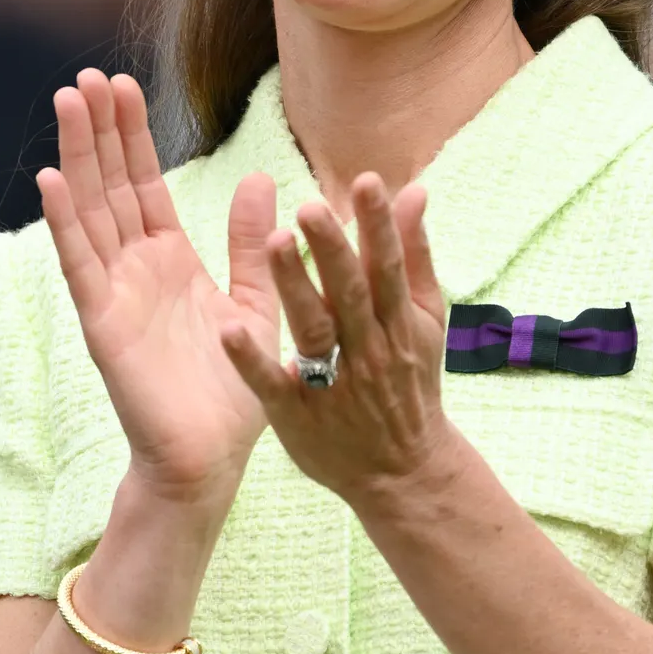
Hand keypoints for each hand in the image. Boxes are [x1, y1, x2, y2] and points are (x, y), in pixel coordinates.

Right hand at [38, 71, 278, 502]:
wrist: (211, 459)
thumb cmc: (232, 393)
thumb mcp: (256, 303)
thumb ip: (254, 244)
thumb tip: (263, 180)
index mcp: (168, 262)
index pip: (142, 185)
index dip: (130, 136)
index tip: (121, 84)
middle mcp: (134, 270)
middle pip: (109, 186)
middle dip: (98, 131)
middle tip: (86, 76)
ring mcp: (114, 293)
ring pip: (89, 211)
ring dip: (77, 156)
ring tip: (67, 102)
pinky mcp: (103, 323)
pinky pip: (81, 263)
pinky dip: (64, 221)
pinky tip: (51, 178)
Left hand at [219, 173, 450, 503]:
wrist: (402, 470)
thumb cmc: (409, 382)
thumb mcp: (424, 320)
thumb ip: (414, 255)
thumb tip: (414, 190)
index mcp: (397, 322)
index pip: (387, 267)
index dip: (379, 226)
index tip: (367, 183)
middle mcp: (368, 349)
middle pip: (351, 294)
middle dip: (333, 250)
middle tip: (311, 206)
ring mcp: (332, 383)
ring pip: (314, 331)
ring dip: (295, 289)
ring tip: (275, 243)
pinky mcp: (296, 414)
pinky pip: (272, 384)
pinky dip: (251, 360)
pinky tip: (228, 330)